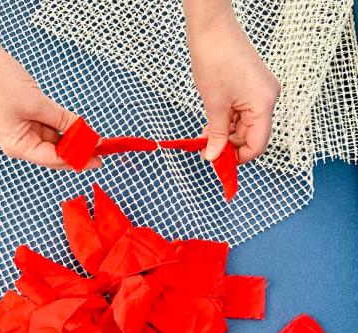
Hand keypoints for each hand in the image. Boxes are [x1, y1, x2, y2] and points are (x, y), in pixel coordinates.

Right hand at [0, 35, 100, 169]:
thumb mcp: (36, 103)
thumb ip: (62, 120)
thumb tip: (84, 132)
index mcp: (19, 145)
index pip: (53, 160)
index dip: (77, 160)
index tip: (97, 158)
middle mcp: (22, 141)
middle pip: (55, 153)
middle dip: (78, 151)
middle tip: (101, 150)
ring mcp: (24, 128)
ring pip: (55, 139)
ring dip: (73, 138)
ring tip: (93, 138)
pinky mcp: (27, 115)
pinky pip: (51, 125)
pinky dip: (65, 126)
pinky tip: (79, 126)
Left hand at [184, 2, 280, 163]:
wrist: (211, 28)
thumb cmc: (215, 58)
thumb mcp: (215, 105)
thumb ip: (216, 134)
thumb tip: (213, 156)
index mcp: (264, 103)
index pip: (258, 144)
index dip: (240, 157)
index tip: (221, 164)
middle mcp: (266, 98)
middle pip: (251, 135)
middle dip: (229, 145)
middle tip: (208, 151)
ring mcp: (259, 91)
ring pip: (243, 125)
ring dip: (225, 134)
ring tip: (205, 138)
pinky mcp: (249, 86)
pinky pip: (240, 112)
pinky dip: (226, 121)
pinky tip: (210, 126)